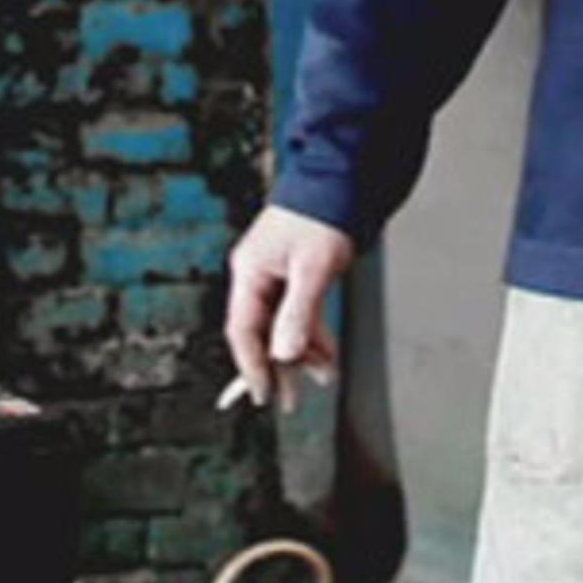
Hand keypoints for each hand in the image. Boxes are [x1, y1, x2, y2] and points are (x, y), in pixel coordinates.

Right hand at [223, 204, 353, 410]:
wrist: (340, 180)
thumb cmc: (323, 217)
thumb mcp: (314, 269)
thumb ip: (298, 313)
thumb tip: (283, 354)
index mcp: (250, 271)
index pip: (242, 330)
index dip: (251, 366)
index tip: (263, 395)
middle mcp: (256, 275)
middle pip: (260, 332)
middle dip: (279, 367)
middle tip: (291, 401)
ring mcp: (274, 275)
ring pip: (281, 326)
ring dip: (302, 353)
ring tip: (325, 377)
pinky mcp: (292, 275)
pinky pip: (296, 313)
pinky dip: (311, 334)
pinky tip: (327, 355)